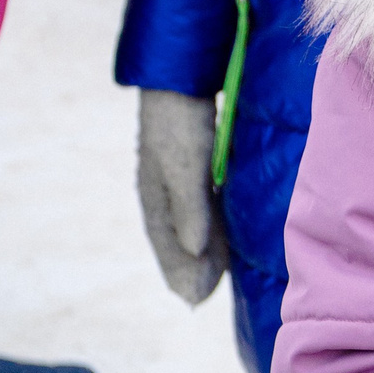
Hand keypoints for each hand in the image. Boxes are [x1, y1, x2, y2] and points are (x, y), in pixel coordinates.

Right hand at [137, 88, 226, 305]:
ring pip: (188, 221)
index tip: (196, 299)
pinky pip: (199, 203)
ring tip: (214, 275)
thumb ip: (191, 208)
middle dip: (188, 267)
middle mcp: (160, 188)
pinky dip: (209, 224)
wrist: (181, 73)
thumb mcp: (186, 166)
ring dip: (200, 249)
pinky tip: (221, 231)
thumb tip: (195, 251)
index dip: (179, 271)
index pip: (164, 242)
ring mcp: (176, 174)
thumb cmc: (182, 120)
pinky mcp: (193, 161)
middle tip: (203, 296)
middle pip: (174, 237)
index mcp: (152, 193)